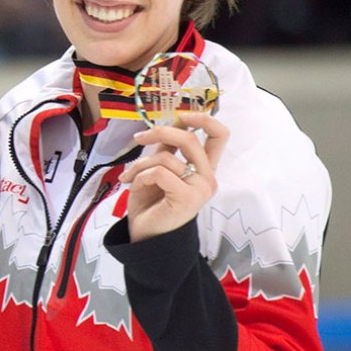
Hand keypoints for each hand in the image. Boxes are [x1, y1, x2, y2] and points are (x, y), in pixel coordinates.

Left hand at [117, 112, 228, 241]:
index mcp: (204, 168)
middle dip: (160, 133)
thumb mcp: (159, 169)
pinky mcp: (187, 197)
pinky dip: (140, 176)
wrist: (145, 235)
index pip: (221, 135)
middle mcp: (208, 177)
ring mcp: (200, 188)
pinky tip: (135, 187)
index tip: (181, 115)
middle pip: (190, 138)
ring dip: (140, 164)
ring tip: (130, 177)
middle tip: (139, 138)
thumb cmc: (152, 204)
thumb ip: (167, 148)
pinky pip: (159, 173)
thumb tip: (174, 120)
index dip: (204, 118)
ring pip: (167, 157)